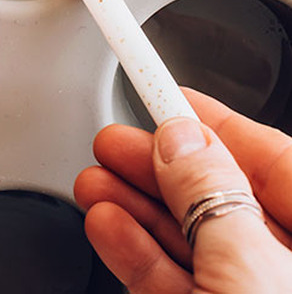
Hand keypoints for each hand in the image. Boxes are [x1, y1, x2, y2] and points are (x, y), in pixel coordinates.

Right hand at [74, 88, 291, 292]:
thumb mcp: (249, 268)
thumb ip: (212, 197)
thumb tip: (180, 140)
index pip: (273, 161)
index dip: (218, 124)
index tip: (170, 94)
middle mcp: (287, 271)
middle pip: (224, 198)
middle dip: (161, 167)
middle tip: (116, 141)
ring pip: (194, 241)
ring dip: (137, 207)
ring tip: (95, 181)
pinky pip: (176, 282)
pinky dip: (138, 254)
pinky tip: (107, 225)